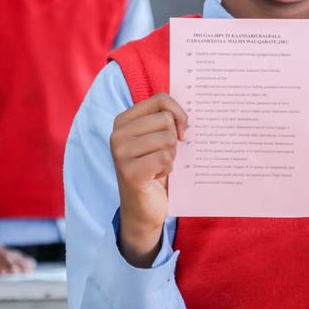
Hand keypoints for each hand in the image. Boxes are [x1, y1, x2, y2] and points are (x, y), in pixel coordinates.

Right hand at [109, 93, 187, 267]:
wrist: (144, 208)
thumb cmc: (155, 169)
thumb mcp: (159, 139)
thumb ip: (167, 120)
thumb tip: (190, 109)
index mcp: (123, 120)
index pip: (161, 99)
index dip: (179, 114)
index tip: (182, 131)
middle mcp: (117, 133)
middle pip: (166, 120)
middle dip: (174, 140)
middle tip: (163, 156)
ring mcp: (120, 153)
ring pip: (167, 139)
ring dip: (171, 156)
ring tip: (159, 167)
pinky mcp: (129, 171)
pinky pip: (164, 158)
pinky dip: (168, 169)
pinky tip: (157, 177)